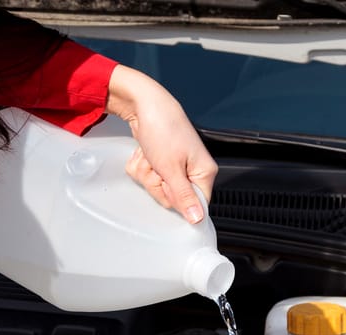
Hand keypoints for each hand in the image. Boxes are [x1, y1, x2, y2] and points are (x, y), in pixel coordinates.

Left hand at [106, 64, 217, 223]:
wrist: (144, 103)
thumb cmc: (162, 130)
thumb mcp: (171, 169)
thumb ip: (184, 197)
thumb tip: (198, 220)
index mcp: (204, 172)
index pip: (194, 205)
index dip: (175, 198)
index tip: (168, 182)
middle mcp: (193, 170)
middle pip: (172, 197)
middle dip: (157, 183)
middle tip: (156, 165)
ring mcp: (177, 165)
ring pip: (158, 186)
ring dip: (147, 173)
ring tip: (150, 155)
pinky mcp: (163, 161)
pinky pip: (149, 175)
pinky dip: (142, 166)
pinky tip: (145, 152)